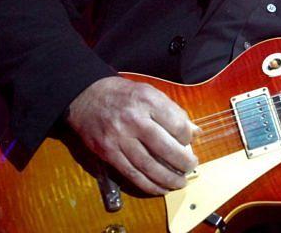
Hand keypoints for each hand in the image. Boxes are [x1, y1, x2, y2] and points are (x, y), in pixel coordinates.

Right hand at [66, 76, 200, 194]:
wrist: (86, 97)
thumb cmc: (123, 95)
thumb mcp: (150, 93)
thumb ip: (173, 112)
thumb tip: (195, 132)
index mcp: (147, 100)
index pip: (176, 125)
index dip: (187, 137)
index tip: (189, 141)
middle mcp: (133, 120)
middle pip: (164, 148)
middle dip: (182, 163)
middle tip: (191, 167)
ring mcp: (118, 138)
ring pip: (148, 166)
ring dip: (167, 179)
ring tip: (180, 183)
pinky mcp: (107, 153)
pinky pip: (131, 174)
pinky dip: (148, 184)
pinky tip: (160, 188)